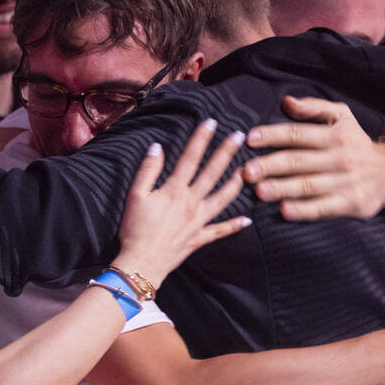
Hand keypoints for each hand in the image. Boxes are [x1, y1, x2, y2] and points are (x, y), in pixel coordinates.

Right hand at [114, 119, 250, 288]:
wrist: (142, 262)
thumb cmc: (135, 229)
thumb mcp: (135, 196)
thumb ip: (148, 171)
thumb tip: (157, 147)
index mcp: (174, 191)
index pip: (190, 158)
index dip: (201, 139)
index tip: (211, 122)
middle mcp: (191, 203)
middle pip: (212, 173)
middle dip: (226, 153)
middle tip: (239, 137)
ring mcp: (198, 221)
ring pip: (223, 199)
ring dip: (236, 183)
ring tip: (249, 171)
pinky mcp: (199, 237)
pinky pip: (220, 231)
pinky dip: (234, 225)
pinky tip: (246, 220)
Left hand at [242, 96, 384, 220]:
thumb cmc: (356, 142)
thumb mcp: (342, 116)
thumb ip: (314, 107)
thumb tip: (286, 101)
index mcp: (334, 134)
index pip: (298, 134)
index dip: (273, 136)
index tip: (250, 139)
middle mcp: (339, 157)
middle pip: (299, 161)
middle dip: (271, 165)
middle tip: (246, 171)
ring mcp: (345, 182)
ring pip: (308, 185)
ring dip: (282, 188)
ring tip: (259, 191)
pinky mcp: (350, 203)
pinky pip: (324, 208)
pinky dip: (304, 210)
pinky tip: (284, 210)